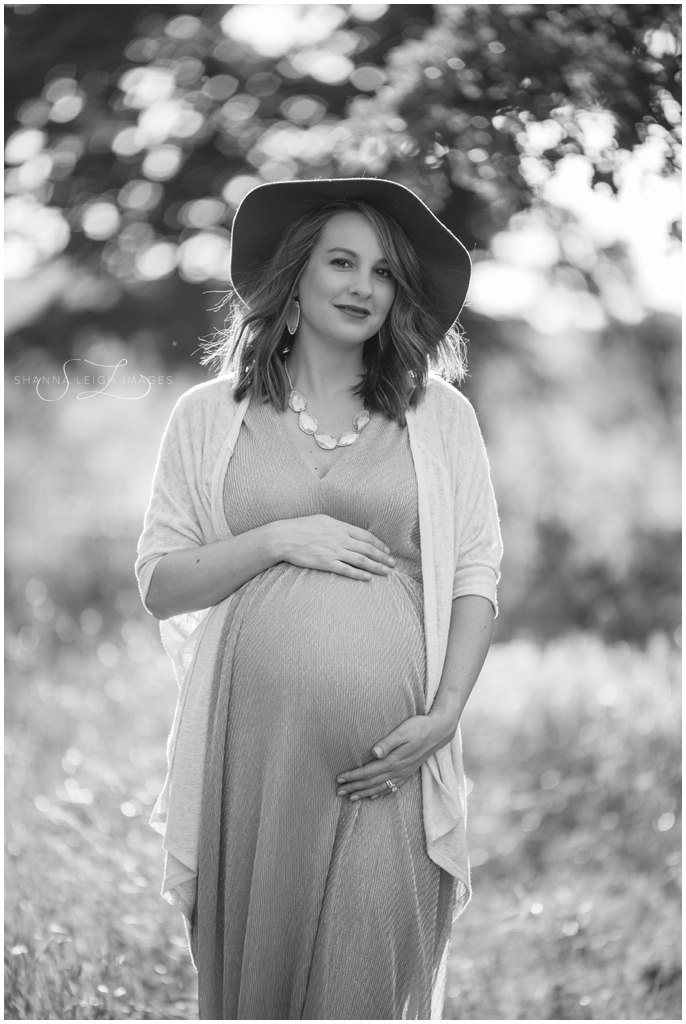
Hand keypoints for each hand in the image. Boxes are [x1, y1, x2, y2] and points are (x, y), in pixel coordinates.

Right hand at [274, 514, 395, 580]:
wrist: (284, 537)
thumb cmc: (301, 527)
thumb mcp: (322, 520)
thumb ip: (338, 526)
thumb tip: (349, 531)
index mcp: (340, 526)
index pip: (365, 535)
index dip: (379, 544)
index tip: (387, 551)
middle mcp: (340, 538)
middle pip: (367, 548)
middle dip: (382, 557)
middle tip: (393, 564)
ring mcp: (333, 551)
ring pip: (360, 560)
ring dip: (376, 567)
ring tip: (386, 573)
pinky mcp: (325, 563)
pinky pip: (346, 570)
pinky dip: (358, 574)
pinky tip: (368, 578)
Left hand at [335, 712, 457, 800]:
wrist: (438, 732)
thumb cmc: (418, 727)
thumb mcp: (402, 731)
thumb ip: (388, 742)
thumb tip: (374, 752)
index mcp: (393, 760)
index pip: (368, 772)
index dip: (353, 776)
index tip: (339, 779)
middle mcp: (398, 770)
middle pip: (371, 782)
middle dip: (354, 788)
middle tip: (338, 792)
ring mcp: (403, 773)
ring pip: (380, 787)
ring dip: (364, 793)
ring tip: (351, 798)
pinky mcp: (408, 772)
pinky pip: (392, 788)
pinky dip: (380, 793)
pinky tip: (373, 796)